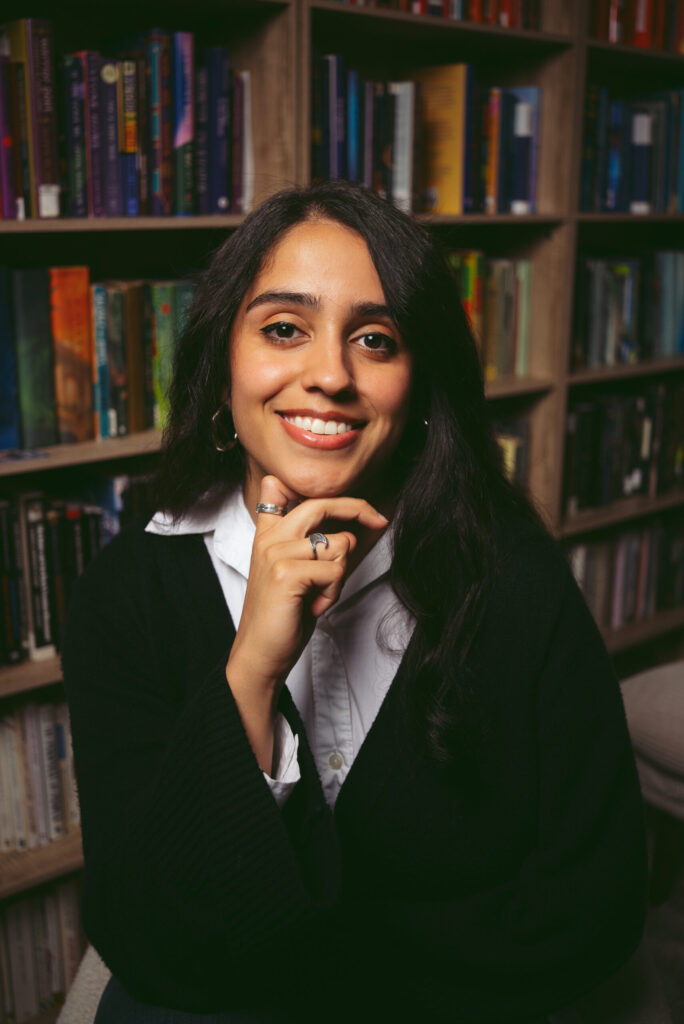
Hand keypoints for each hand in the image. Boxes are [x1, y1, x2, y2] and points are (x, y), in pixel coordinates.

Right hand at [228, 475, 387, 694]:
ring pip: (338, 544)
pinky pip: (335, 570)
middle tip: (379, 520)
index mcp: (267, 534)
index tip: (358, 505)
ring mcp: (276, 553)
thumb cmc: (282, 614)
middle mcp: (269, 537)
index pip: (282, 489)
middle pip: (320, 504)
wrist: (260, 652)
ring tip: (318, 594)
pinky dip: (333, 592)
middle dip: (357, 508)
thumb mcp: (292, 571)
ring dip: (339, 575)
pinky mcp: (287, 573)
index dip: (319, 491)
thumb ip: (306, 542)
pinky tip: (315, 605)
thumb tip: (344, 529)